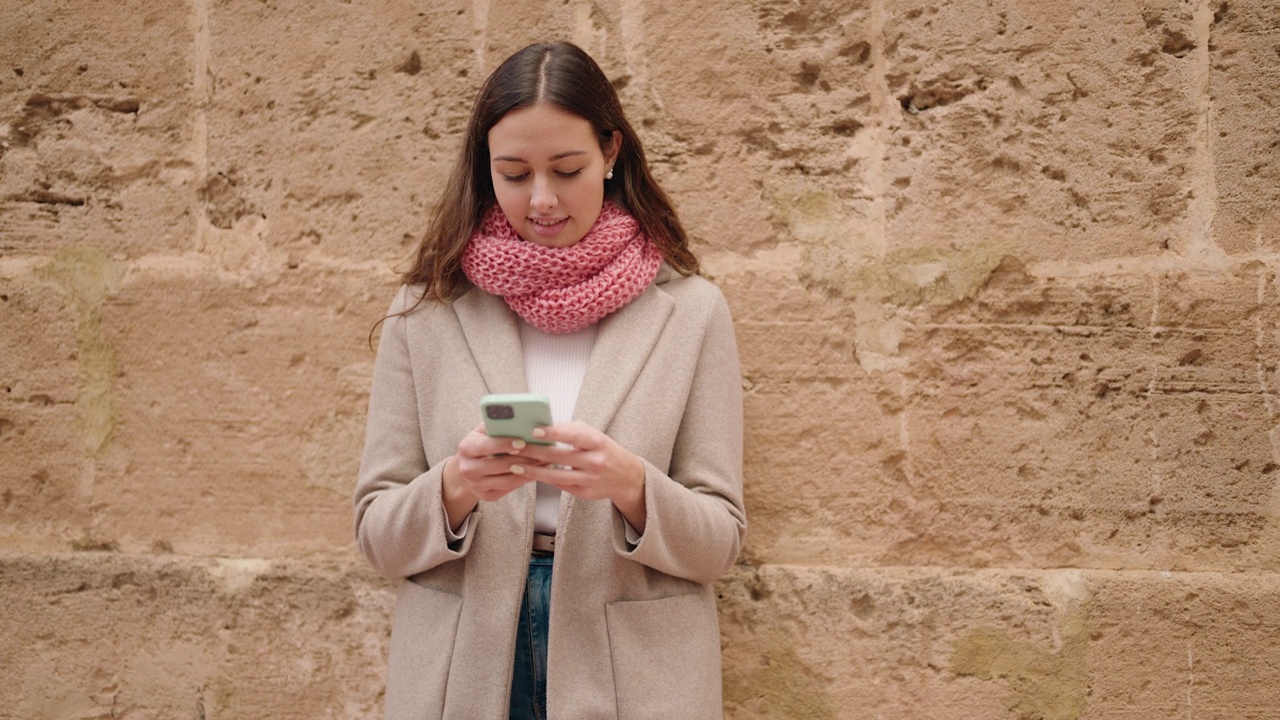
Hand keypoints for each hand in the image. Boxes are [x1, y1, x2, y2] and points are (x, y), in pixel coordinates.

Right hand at [441, 424, 540, 529]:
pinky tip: (537, 472)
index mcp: (466, 448)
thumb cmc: (483, 442)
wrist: (470, 467)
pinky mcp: (486, 496)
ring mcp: (475, 485)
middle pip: (497, 465)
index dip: (504, 444)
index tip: (522, 441)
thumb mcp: (485, 430)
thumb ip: (497, 423)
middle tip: (542, 453)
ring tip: (544, 462)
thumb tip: (519, 416)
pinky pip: (508, 489)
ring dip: (527, 471)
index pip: (484, 446)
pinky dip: (524, 480)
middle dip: (521, 459)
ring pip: (506, 480)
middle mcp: (467, 468)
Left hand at [505, 421, 646, 531]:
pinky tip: (530, 474)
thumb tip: (543, 427)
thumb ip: (572, 431)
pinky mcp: (583, 493)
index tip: (534, 430)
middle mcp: (595, 461)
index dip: (553, 433)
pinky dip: (544, 479)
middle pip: (559, 456)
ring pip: (555, 476)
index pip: (573, 435)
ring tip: (515, 466)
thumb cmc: (604, 450)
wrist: (626, 477)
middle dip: (534, 452)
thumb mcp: (594, 436)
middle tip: (514, 447)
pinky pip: (559, 485)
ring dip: (533, 471)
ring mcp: (589, 479)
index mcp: (597, 442)